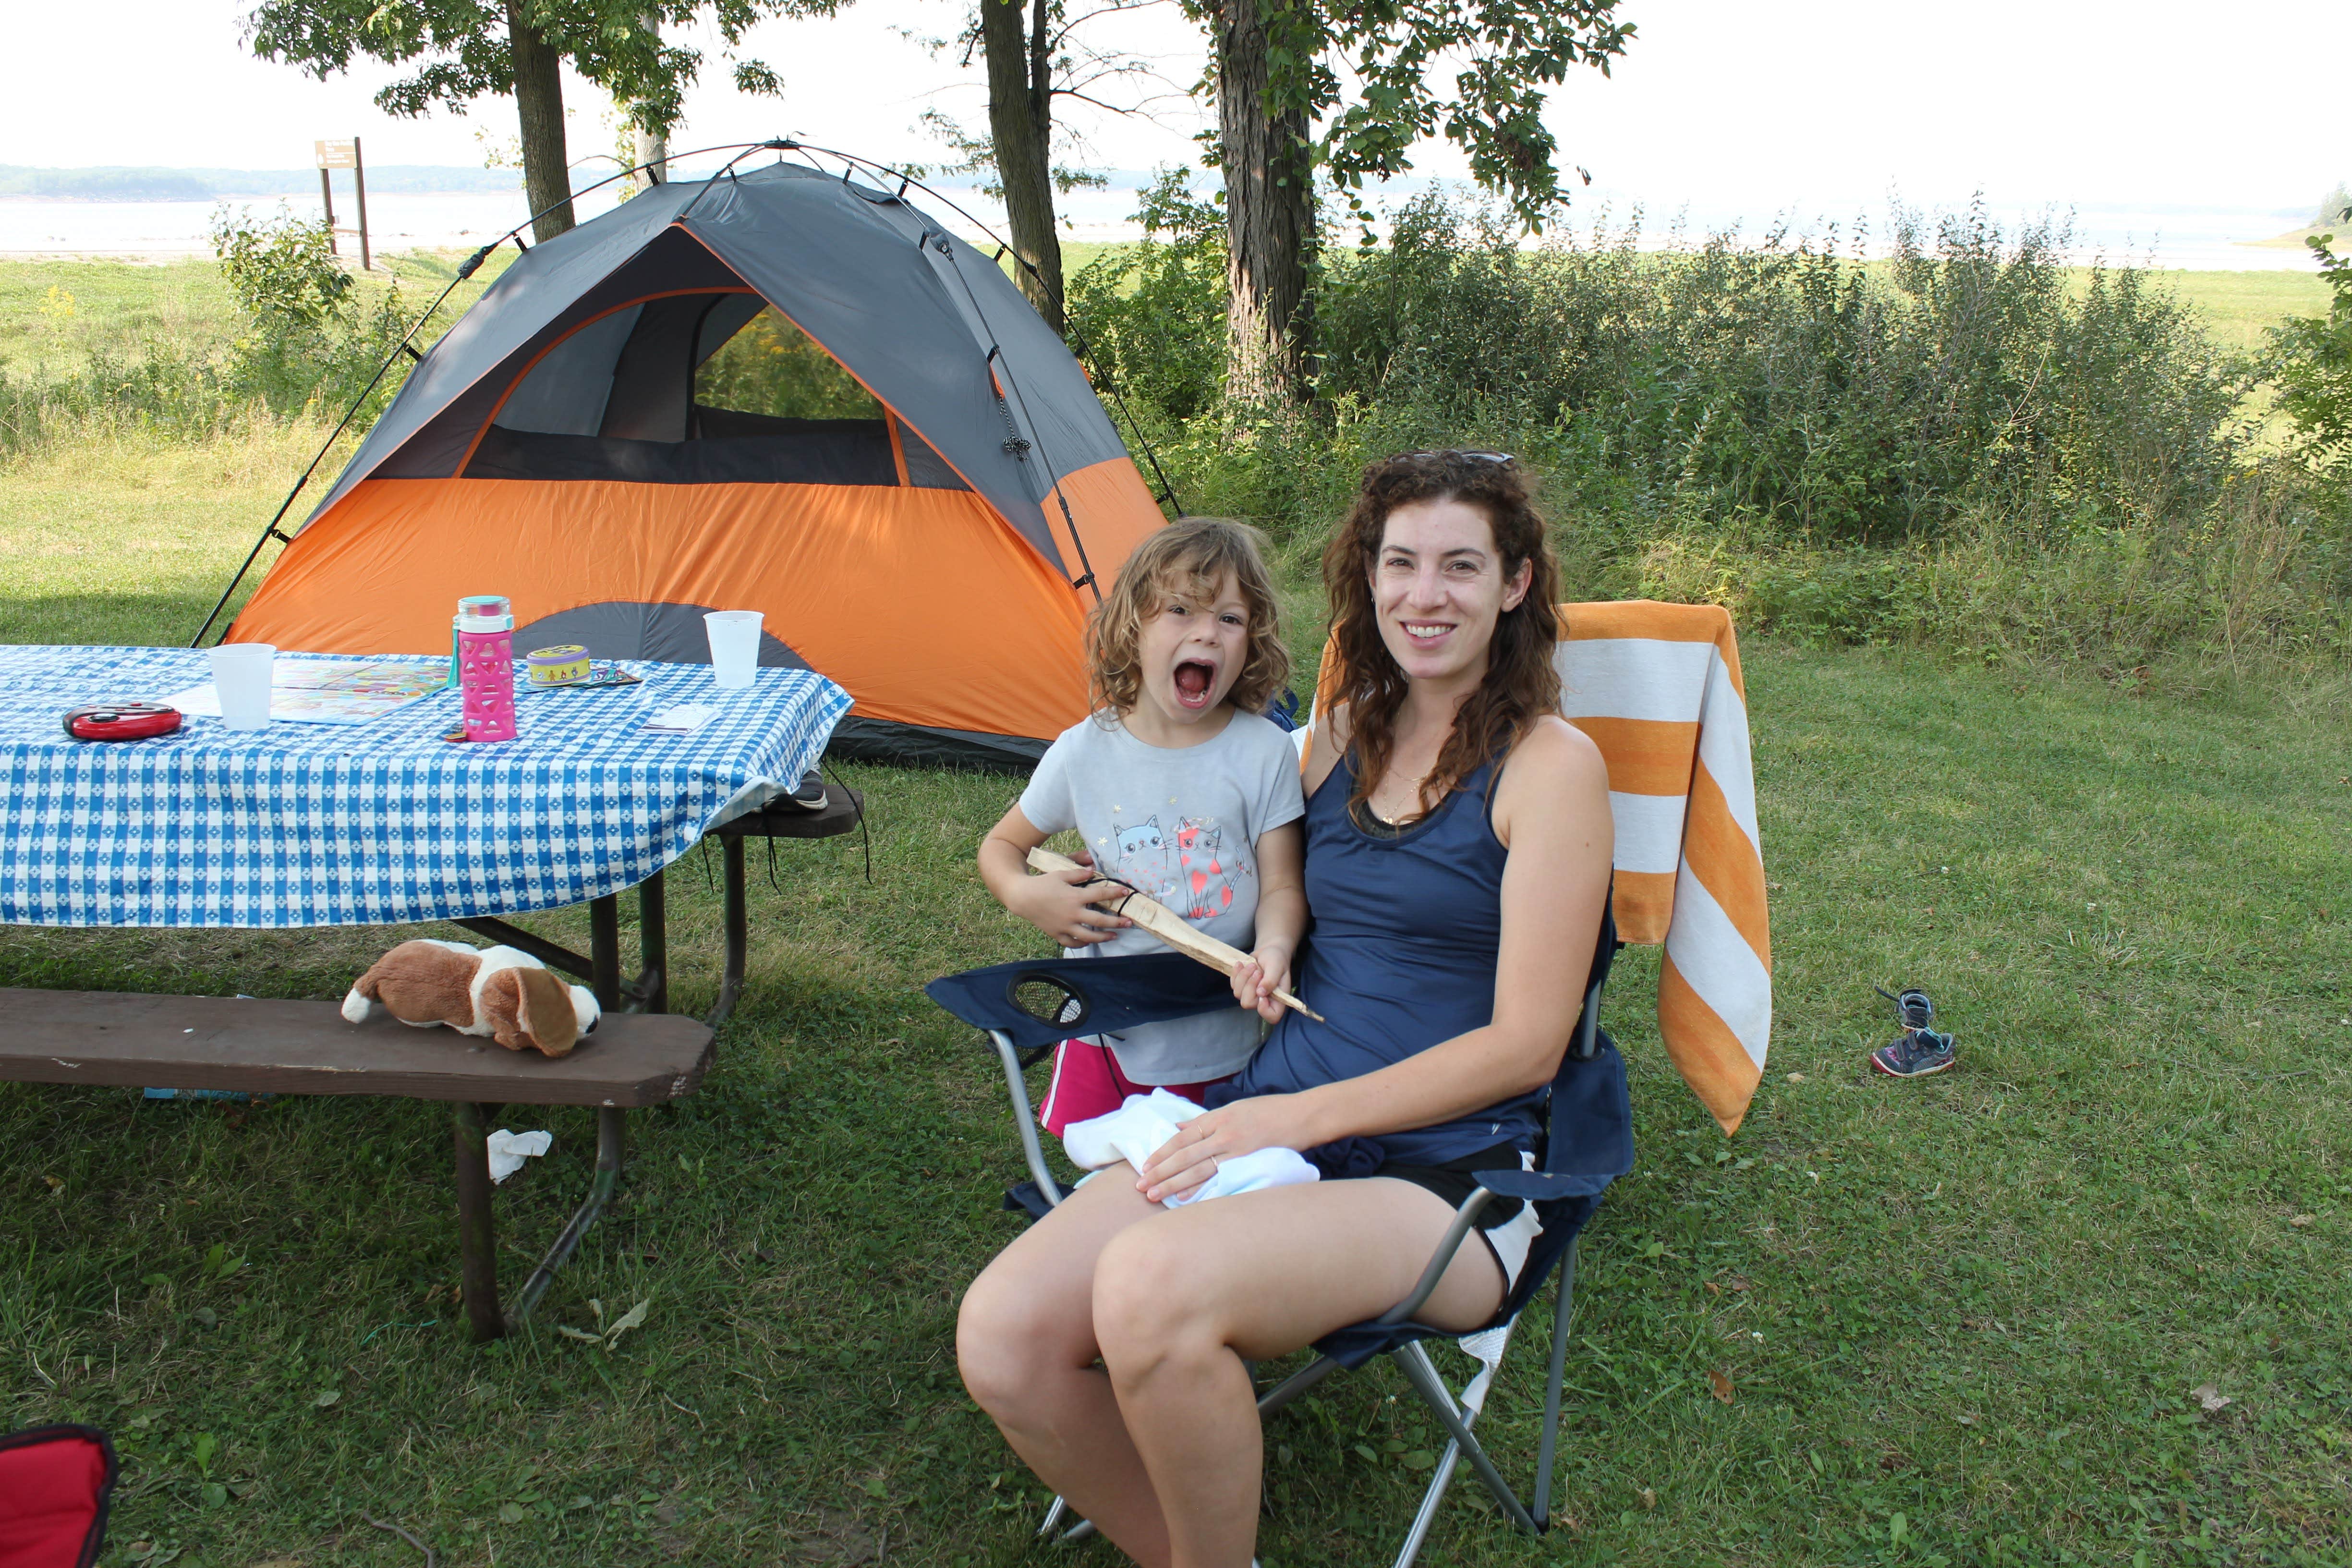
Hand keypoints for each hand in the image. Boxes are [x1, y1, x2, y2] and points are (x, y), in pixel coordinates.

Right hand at [1010, 865, 1133, 946]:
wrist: (1022, 898)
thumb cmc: (1042, 884)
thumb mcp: (1060, 874)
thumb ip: (1078, 873)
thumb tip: (1093, 869)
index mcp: (1075, 897)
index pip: (1100, 894)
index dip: (1114, 893)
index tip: (1126, 892)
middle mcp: (1072, 913)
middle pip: (1099, 921)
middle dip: (1116, 922)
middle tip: (1129, 922)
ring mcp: (1065, 926)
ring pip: (1089, 936)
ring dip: (1104, 937)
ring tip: (1115, 936)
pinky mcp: (1057, 934)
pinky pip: (1072, 942)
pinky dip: (1082, 943)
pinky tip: (1090, 941)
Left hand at [1136, 1092, 1311, 1202]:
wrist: (1302, 1117)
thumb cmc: (1270, 1111)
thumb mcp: (1235, 1107)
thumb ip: (1206, 1121)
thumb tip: (1179, 1128)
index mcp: (1219, 1117)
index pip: (1182, 1137)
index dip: (1162, 1152)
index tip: (1145, 1165)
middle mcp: (1224, 1134)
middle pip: (1185, 1155)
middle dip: (1161, 1171)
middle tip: (1140, 1186)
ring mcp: (1237, 1150)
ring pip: (1198, 1170)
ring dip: (1173, 1184)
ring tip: (1154, 1195)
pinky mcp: (1249, 1164)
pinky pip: (1220, 1179)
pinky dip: (1201, 1190)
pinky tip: (1184, 1199)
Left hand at [1229, 943, 1294, 1022]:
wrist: (1268, 952)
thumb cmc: (1277, 959)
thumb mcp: (1277, 967)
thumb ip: (1270, 980)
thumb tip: (1260, 993)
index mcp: (1278, 1000)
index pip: (1272, 1017)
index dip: (1264, 1010)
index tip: (1261, 993)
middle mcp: (1264, 1001)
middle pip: (1248, 1003)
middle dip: (1250, 985)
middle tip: (1257, 971)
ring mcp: (1251, 996)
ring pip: (1238, 994)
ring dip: (1243, 977)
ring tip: (1253, 965)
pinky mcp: (1241, 988)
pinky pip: (1232, 985)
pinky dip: (1236, 973)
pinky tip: (1242, 964)